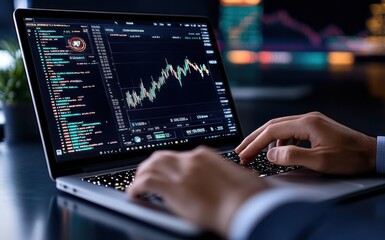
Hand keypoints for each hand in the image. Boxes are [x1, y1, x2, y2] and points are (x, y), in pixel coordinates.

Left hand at [127, 146, 269, 236]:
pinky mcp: (172, 188)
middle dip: (152, 166)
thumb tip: (229, 181)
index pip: (182, 155)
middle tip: (147, 176)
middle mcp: (191, 160)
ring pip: (150, 166)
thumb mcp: (239, 177)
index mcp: (207, 155)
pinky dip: (136, 188)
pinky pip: (145, 184)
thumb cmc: (249, 196)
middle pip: (162, 157)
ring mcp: (181, 173)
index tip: (169, 172)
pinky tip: (134, 194)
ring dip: (141, 175)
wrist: (246, 206)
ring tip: (138, 185)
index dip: (171, 165)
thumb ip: (226, 175)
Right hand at [235, 112, 375, 174]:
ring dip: (267, 140)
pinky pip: (292, 132)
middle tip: (241, 150)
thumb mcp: (320, 161)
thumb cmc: (350, 158)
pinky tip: (280, 152)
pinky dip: (280, 141)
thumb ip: (292, 157)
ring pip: (281, 128)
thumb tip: (271, 155)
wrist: (373, 153)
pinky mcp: (317, 128)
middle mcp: (308, 118)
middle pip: (273, 125)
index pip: (272, 131)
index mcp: (307, 123)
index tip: (244, 153)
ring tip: (256, 152)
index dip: (255, 143)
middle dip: (255, 138)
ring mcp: (313, 122)